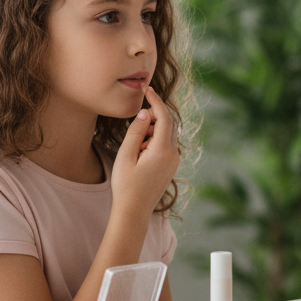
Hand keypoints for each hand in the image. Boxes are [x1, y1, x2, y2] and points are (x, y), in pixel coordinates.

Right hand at [109, 86, 179, 218]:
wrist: (134, 212)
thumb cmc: (126, 185)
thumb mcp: (126, 156)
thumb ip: (136, 132)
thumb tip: (146, 113)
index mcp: (163, 151)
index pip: (164, 117)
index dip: (156, 101)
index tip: (147, 89)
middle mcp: (173, 155)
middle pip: (167, 124)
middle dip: (152, 119)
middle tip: (134, 129)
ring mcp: (174, 161)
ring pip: (165, 135)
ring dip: (151, 133)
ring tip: (134, 150)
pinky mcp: (171, 166)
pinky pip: (165, 145)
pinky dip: (153, 142)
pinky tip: (139, 154)